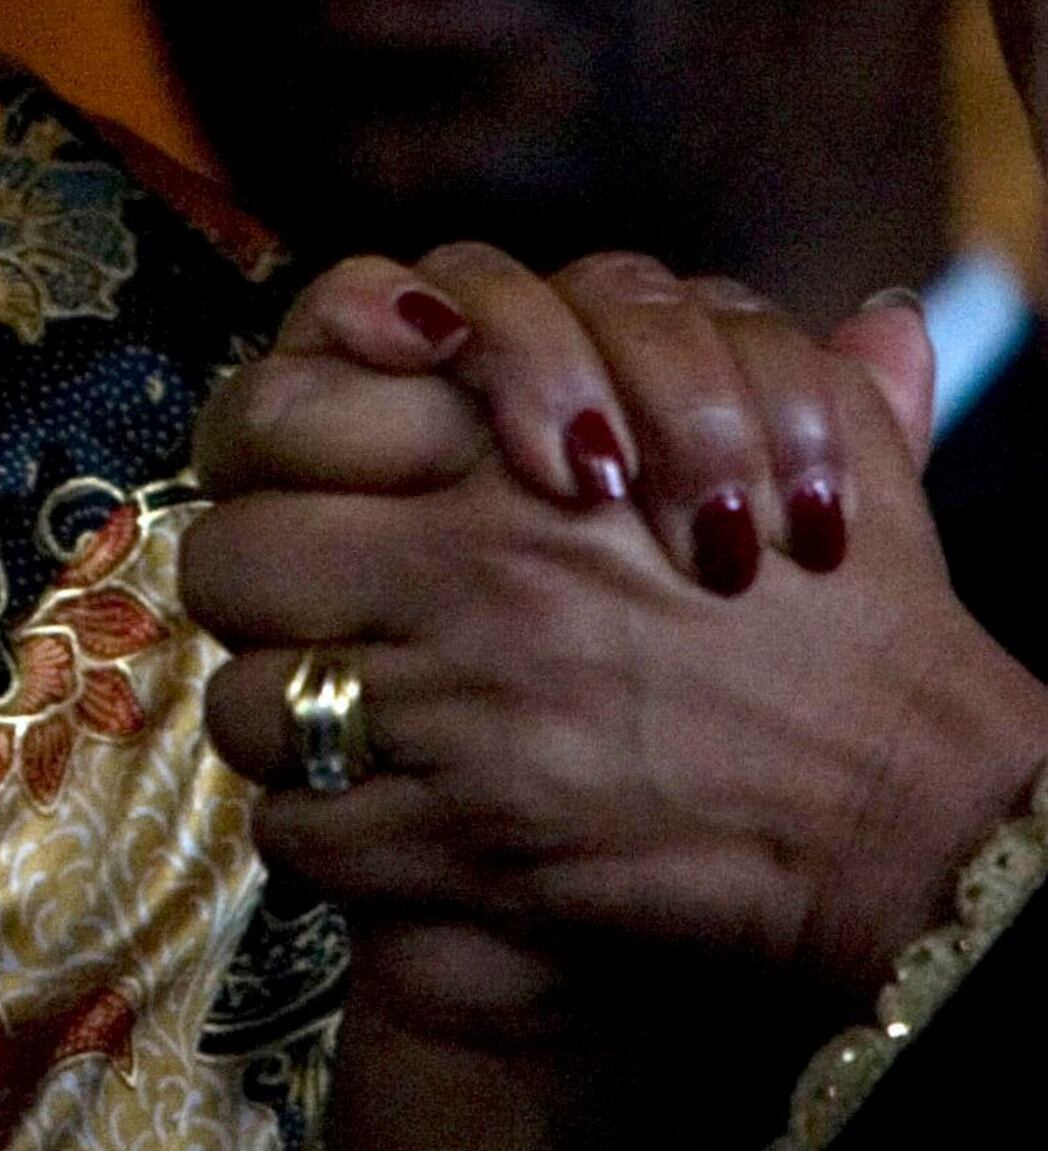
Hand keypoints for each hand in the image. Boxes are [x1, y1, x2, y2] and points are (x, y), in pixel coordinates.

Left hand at [188, 257, 1047, 1002]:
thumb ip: (755, 349)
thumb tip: (837, 306)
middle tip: (305, 613)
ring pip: (246, 705)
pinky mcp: (453, 845)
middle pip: (229, 561)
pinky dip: (321, 833)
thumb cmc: (866, 636)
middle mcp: (461, 580)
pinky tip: (377, 822)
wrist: (920, 824)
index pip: (278, 414)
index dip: (273, 450)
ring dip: (280, 718)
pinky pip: (295, 830)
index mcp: (516, 471)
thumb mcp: (823, 442)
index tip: (309, 486)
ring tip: (342, 723)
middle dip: (255, 588)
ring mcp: (448, 714)